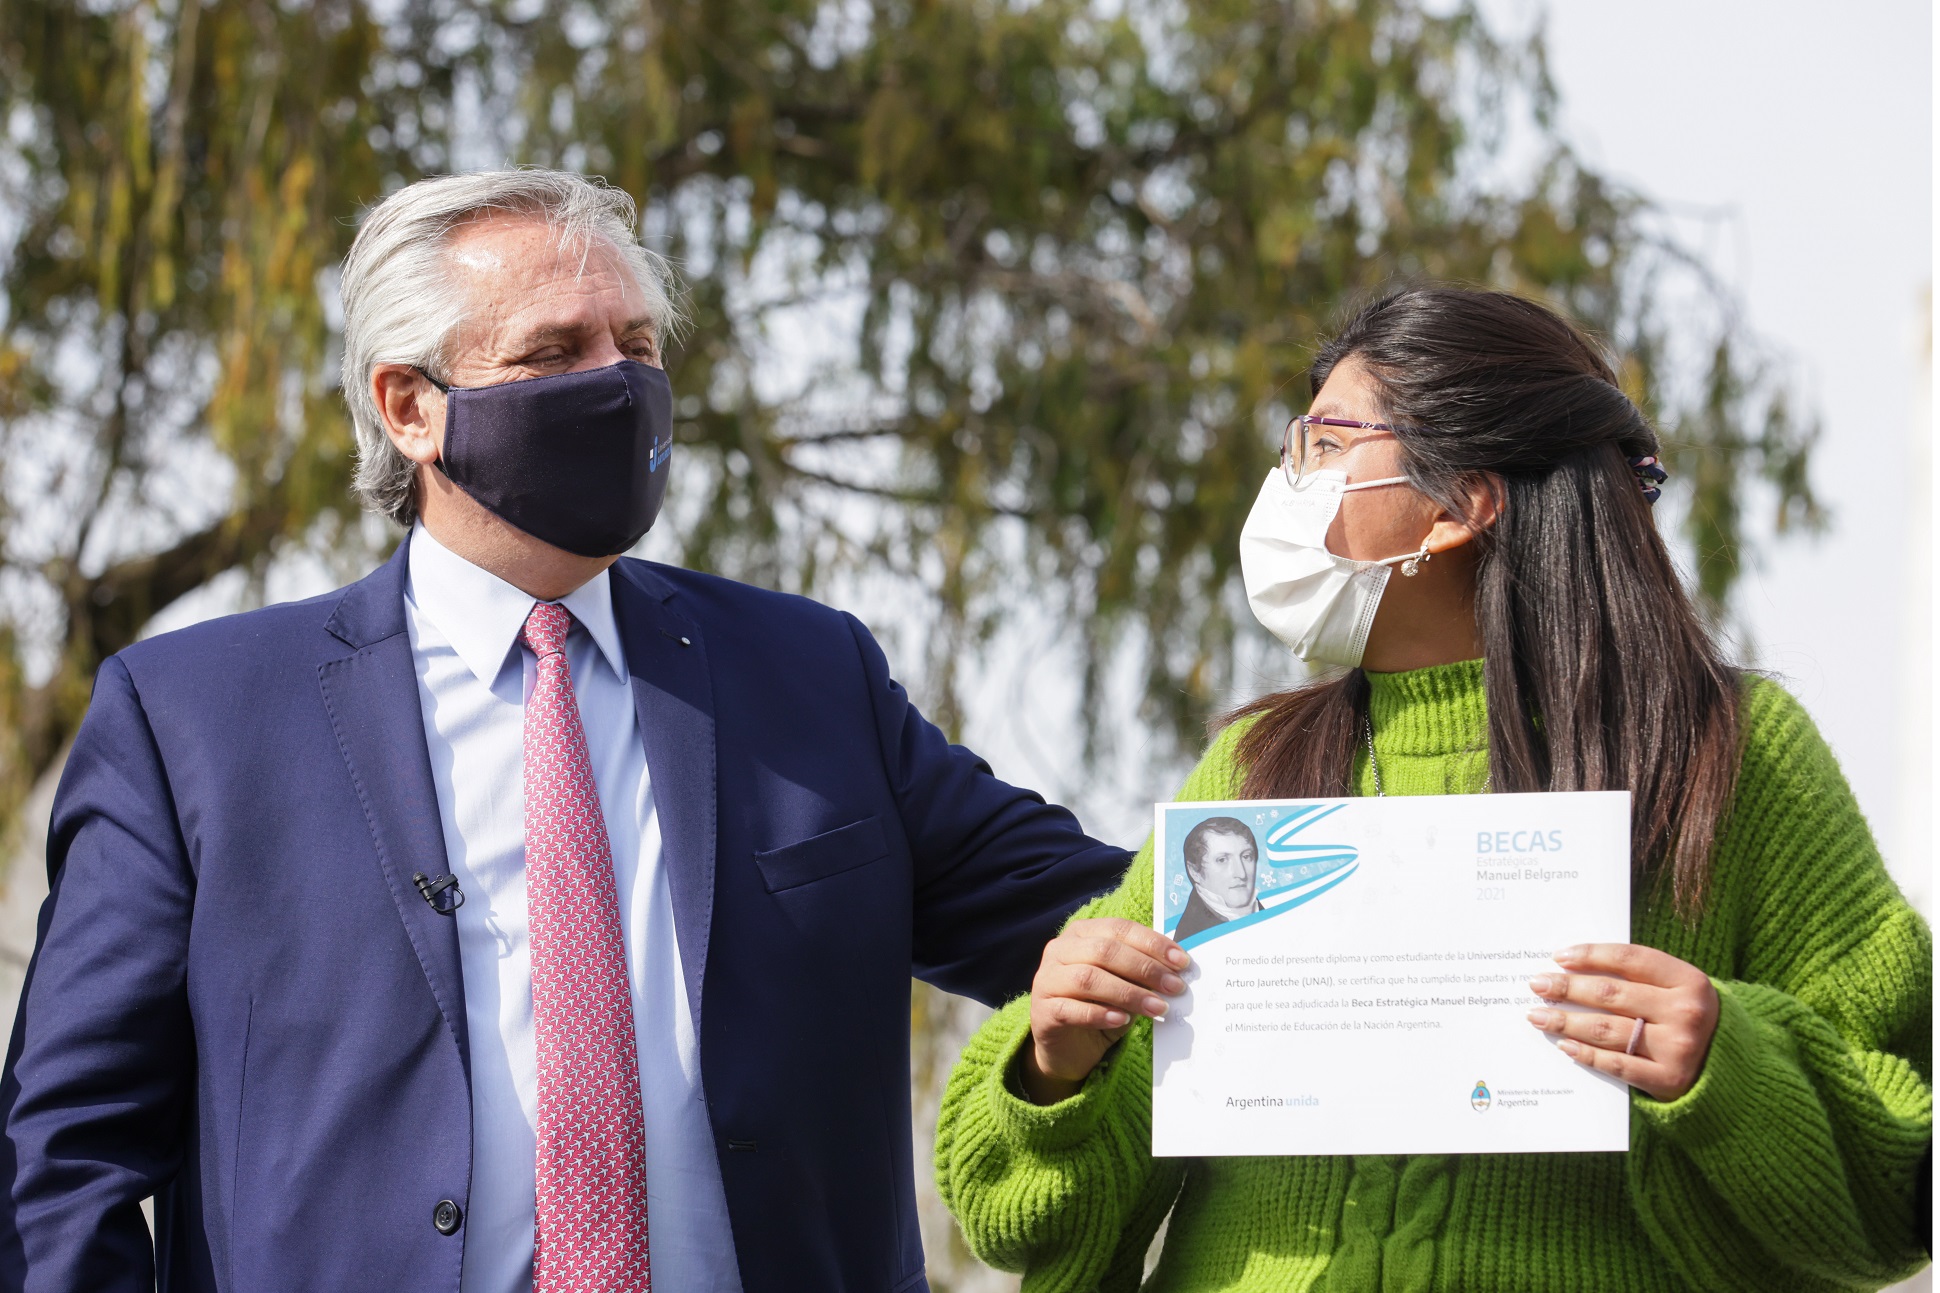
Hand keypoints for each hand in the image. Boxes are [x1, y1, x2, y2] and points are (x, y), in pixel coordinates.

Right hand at [1018, 918, 1188, 1104]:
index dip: (1152, 943)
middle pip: (1104, 951)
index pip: (1119, 929)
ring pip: (1088, 978)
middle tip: (1175, 987)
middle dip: (1145, 968)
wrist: (1066, 1048)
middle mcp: (1060, 950)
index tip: (1182, 962)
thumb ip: (1141, 973)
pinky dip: (1100, 1014)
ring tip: (1157, 1008)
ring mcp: (1047, 979)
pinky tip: (1121, 1020)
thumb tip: (1176, 972)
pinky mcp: (1042, 1011)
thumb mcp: (1124, 984)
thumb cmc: (1099, 1007)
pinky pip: (1071, 1009)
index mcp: (1082, 933)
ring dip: (1128, 993)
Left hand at [1525, 943, 1719, 1101]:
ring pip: (1607, 1029)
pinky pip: (1616, 1064)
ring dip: (1566, 1020)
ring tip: (1538, 1015)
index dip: (1591, 955)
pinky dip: (1586, 1053)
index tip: (1559, 956)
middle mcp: (1686, 1012)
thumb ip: (1640, 977)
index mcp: (1690, 981)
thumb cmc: (1690, 1020)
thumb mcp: (1678, 990)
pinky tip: (1564, 1044)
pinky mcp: (1669, 1080)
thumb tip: (1575, 966)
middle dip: (1567, 988)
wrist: (1734, 1070)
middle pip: (1611, 994)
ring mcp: (1679, 1048)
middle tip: (1538, 984)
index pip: (1629, 959)